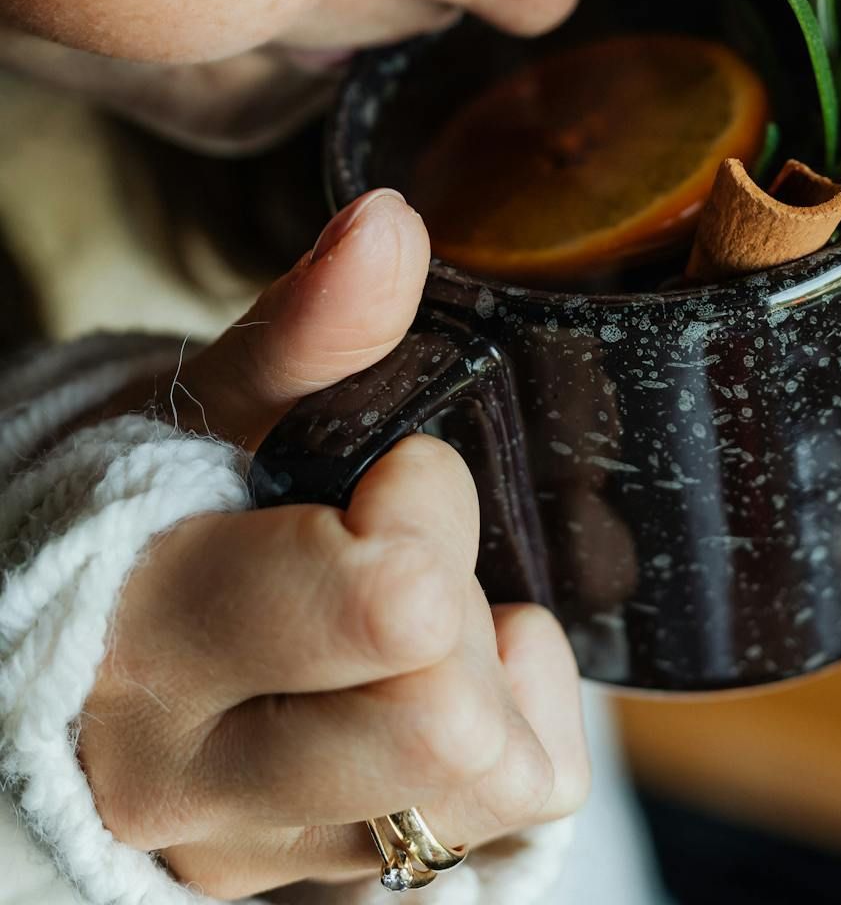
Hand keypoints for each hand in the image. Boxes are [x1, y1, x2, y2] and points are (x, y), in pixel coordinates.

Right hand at [75, 191, 588, 898]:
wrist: (95, 633)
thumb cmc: (156, 495)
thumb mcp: (213, 401)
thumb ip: (306, 328)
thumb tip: (389, 225)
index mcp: (155, 639)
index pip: (388, 606)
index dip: (425, 505)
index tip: (388, 466)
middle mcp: (202, 777)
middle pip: (445, 727)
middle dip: (460, 599)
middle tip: (409, 545)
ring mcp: (271, 847)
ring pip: (487, 790)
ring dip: (491, 672)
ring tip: (429, 607)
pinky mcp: (333, 877)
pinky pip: (516, 821)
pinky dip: (520, 726)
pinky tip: (456, 662)